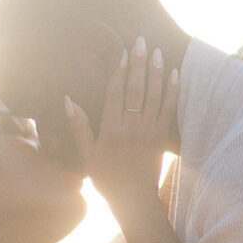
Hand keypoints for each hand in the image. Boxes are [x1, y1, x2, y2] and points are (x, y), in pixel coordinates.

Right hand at [63, 36, 178, 214]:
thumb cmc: (107, 180)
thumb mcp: (87, 156)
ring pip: (154, 96)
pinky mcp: (161, 137)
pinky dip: (172, 91)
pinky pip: (168, 110)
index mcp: (110, 131)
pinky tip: (174, 73)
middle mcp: (131, 128)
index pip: (115, 94)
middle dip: (138, 63)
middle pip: (135, 89)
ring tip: (157, 50)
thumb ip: (79, 127)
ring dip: (156, 71)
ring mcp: (148, 132)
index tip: (121, 52)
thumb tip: (68, 99)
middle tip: (141, 40)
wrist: (134, 201)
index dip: (119, 71)